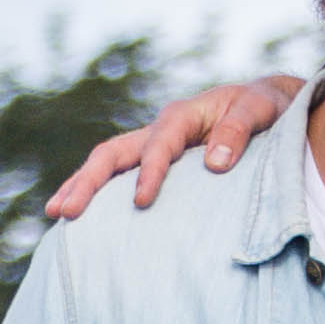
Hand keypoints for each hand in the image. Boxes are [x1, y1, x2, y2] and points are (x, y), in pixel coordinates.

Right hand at [40, 72, 303, 221]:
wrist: (268, 103)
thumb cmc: (267, 107)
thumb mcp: (261, 111)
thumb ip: (238, 132)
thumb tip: (214, 165)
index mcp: (184, 116)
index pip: (159, 145)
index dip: (149, 172)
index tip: (141, 202)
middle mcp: (161, 129)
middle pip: (113, 152)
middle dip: (88, 182)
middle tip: (65, 213)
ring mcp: (153, 145)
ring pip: (108, 163)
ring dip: (80, 186)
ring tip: (56, 214)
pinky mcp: (156, 162)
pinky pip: (121, 176)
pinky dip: (100, 194)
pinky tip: (85, 220)